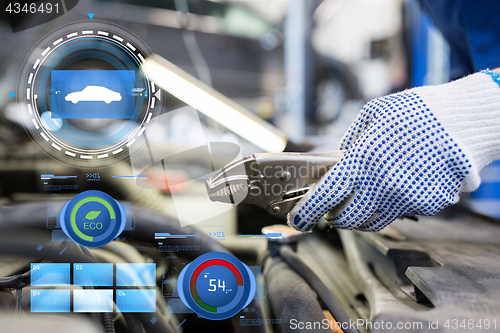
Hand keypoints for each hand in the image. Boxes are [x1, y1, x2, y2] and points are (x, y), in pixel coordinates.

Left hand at [287, 89, 471, 231]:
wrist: (466, 120)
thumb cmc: (417, 113)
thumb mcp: (372, 116)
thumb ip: (350, 143)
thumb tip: (337, 161)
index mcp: (362, 161)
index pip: (324, 197)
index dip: (306, 213)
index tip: (297, 219)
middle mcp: (381, 186)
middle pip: (346, 220)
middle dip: (333, 217)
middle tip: (331, 210)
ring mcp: (406, 199)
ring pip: (372, 223)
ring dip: (359, 216)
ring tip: (361, 199)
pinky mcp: (427, 205)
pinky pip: (400, 213)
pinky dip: (390, 206)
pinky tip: (396, 187)